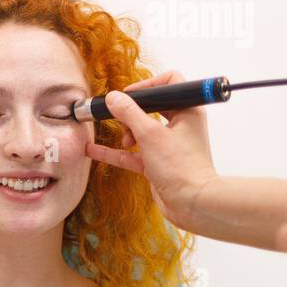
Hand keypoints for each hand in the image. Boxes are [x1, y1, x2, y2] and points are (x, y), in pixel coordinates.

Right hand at [84, 70, 219, 230]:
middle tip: (121, 118)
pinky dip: (116, 151)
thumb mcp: (150, 135)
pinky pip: (132, 153)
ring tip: (124, 140)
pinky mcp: (157, 163)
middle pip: (150, 107)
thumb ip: (129, 113)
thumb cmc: (180, 167)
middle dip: (132, 112)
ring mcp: (168, 145)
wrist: (192, 202)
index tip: (127, 95)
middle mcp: (180, 125)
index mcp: (187, 111)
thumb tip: (113, 98)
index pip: (169, 84)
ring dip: (126, 132)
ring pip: (140, 130)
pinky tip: (94, 149)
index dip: (147, 86)